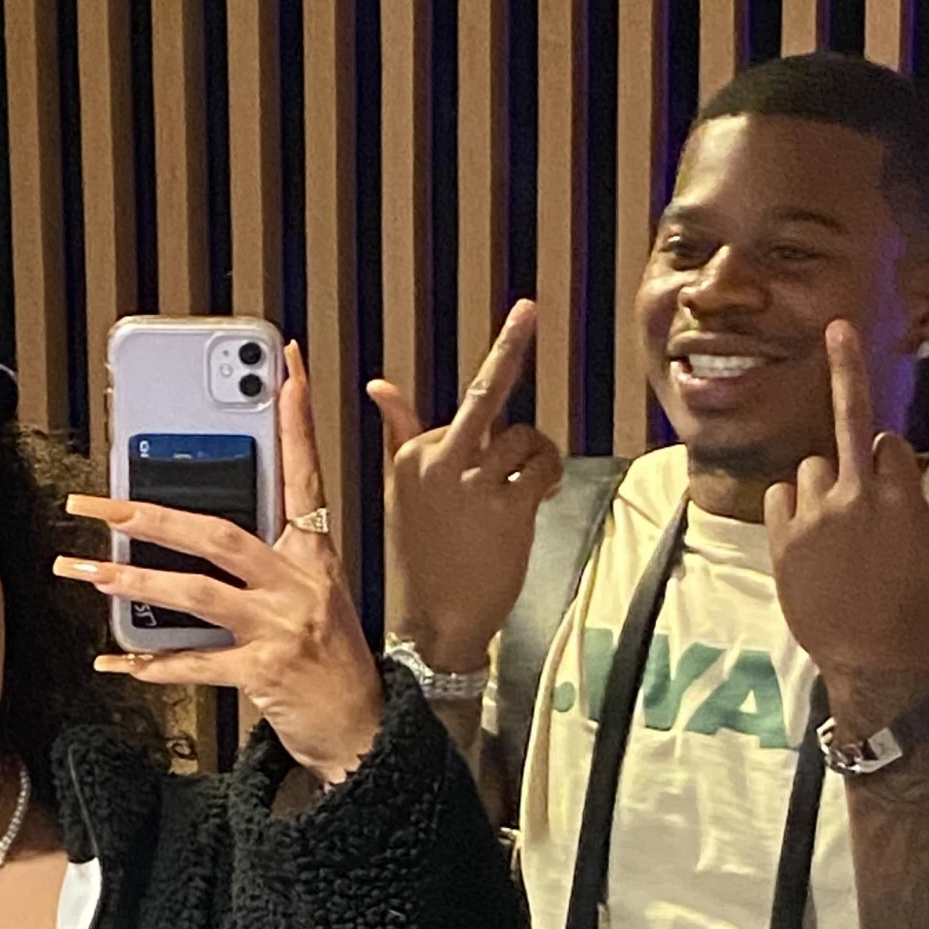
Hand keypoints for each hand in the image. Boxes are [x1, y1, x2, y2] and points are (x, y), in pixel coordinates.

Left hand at [58, 342, 383, 785]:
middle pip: (219, 533)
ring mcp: (281, 629)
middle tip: (99, 502)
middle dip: (151, 514)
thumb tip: (202, 532)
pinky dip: (148, 665)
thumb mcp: (315, 598)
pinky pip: (194, 663)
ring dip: (132, 581)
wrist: (364, 731)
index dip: (296, 419)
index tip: (287, 366)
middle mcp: (299, 585)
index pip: (304, 474)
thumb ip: (270, 561)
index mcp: (314, 557)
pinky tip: (114, 663)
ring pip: (195, 593)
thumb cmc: (333, 663)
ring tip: (83, 569)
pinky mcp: (264, 674)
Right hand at [369, 300, 565, 672]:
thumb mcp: (403, 492)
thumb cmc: (422, 557)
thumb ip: (401, 434)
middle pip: (485, 393)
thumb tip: (379, 385)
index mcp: (414, 456)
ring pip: (525, 439)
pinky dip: (549, 477)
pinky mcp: (507, 509)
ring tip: (530, 483)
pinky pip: (542, 470)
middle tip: (528, 307)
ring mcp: (474, 486)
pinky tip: (540, 495)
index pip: (468, 408)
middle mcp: (440, 463)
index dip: (497, 392)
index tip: (522, 313)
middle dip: (510, 345)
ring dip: (538, 456)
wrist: (436, 621)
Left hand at [766, 321, 928, 735]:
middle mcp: (855, 497)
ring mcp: (814, 518)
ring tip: (840, 525)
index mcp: (902, 494)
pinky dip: (791, 505)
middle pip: (848, 419)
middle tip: (835, 334)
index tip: (893, 487)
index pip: (888, 442)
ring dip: (827, 484)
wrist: (875, 661)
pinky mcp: (784, 542)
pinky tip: (811, 533)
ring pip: (813, 466)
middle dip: (847, 376)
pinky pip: (777, 494)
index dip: (891, 462)